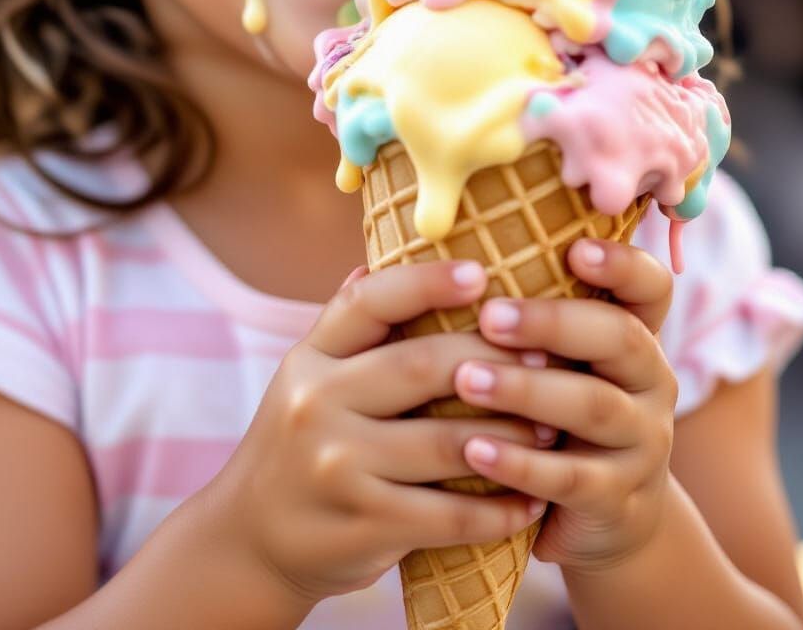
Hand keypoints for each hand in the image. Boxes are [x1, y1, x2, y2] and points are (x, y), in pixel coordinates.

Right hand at [217, 261, 550, 602]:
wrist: (250, 541)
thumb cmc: (297, 447)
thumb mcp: (305, 380)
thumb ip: (344, 331)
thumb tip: (373, 262)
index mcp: (309, 358)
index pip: (369, 303)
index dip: (426, 282)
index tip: (482, 272)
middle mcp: (318, 403)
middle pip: (420, 365)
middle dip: (493, 359)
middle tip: (547, 356)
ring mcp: (338, 465)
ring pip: (447, 441)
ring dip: (511, 434)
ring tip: (552, 427)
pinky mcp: (363, 524)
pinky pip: (449, 514)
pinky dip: (498, 508)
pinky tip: (529, 501)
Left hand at [452, 238, 677, 571]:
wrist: (583, 516)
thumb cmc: (538, 412)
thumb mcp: (537, 360)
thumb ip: (496, 313)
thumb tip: (385, 261)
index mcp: (627, 333)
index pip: (648, 286)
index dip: (621, 263)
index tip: (573, 249)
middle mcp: (648, 380)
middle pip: (621, 338)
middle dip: (555, 321)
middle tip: (491, 316)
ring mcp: (640, 442)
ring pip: (594, 406)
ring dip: (527, 390)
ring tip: (467, 380)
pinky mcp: (617, 499)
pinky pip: (572, 478)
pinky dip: (522, 462)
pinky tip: (473, 450)